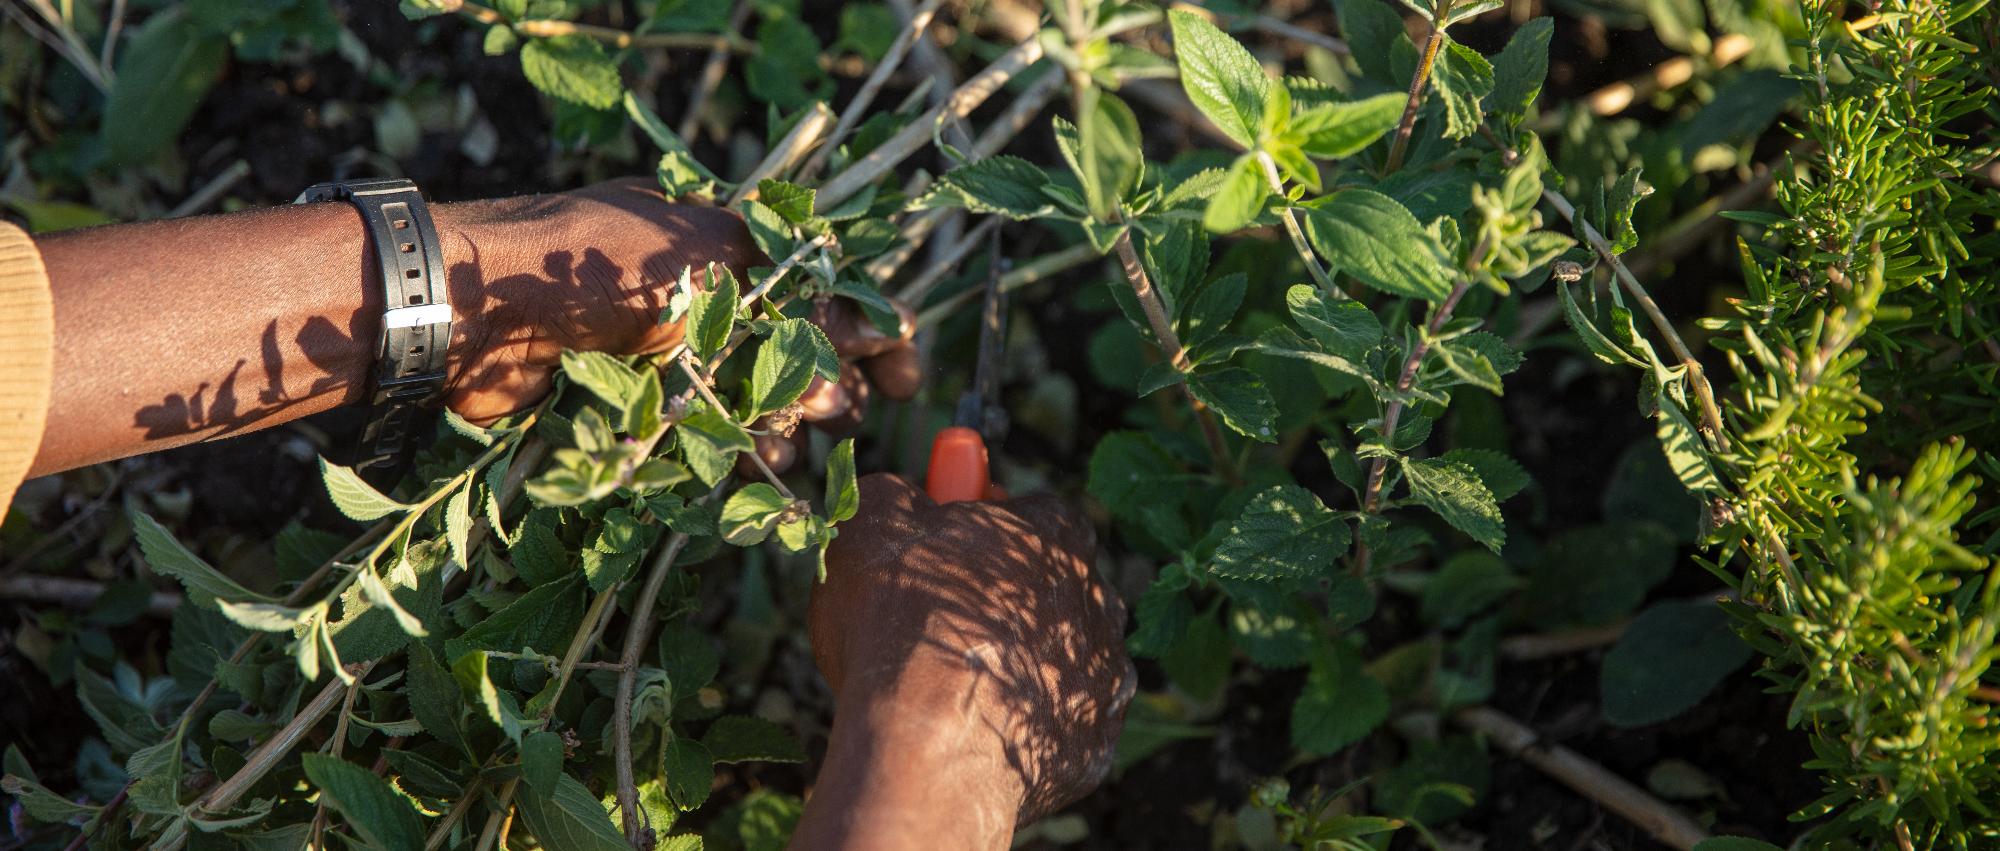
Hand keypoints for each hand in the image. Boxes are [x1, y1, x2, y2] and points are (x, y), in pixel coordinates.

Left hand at [433, 178, 918, 424]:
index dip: (872, 331)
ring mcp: (669, 351)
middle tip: (853, 420)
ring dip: (787, 424)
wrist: (477, 307)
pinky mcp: (634, 401)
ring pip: (754, 396)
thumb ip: (782, 311)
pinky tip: (763, 467)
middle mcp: (703, 298)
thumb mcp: (700, 265)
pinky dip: (739, 451)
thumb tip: (850, 368)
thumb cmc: (586, 264)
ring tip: (803, 449)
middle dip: (834, 385)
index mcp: (724, 248)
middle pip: (795, 348)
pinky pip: (705, 432)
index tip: (909, 376)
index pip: (822, 288)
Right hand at [800, 474, 1133, 845]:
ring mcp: (1105, 677)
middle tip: (938, 621)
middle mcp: (1099, 599)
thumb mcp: (869, 523)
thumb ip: (895, 495)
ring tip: (950, 688)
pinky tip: (973, 735)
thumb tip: (902, 497)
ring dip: (1018, 664)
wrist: (928, 746)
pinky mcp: (1095, 745)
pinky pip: (1059, 726)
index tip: (940, 546)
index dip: (981, 525)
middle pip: (1052, 585)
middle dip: (1005, 597)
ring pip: (1060, 658)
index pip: (1031, 510)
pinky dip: (1022, 727)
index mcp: (1056, 532)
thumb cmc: (899, 621)